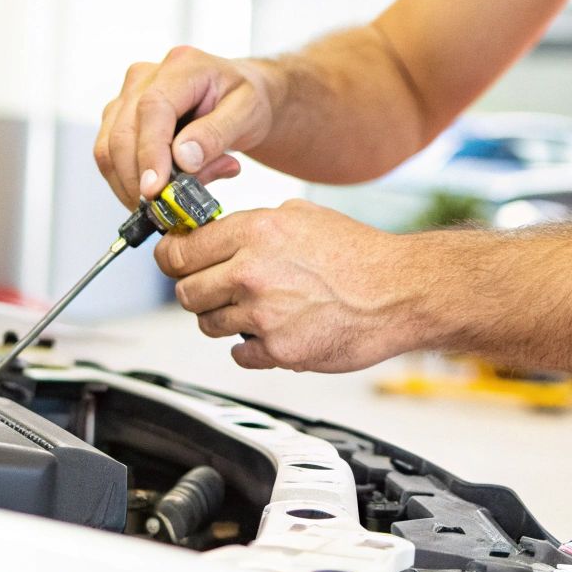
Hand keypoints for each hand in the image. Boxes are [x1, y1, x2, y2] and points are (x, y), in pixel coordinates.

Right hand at [93, 45, 279, 208]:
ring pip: (108, 149)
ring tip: (181, 195)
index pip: (152, 109)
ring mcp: (126, 98)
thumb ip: (216, 134)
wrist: (238, 97)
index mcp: (181, 66)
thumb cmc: (245, 101)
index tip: (156, 190)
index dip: (151, 152)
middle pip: (122, 133)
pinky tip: (167, 188)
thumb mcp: (248, 114)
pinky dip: (131, 184)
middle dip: (137, 180)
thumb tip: (183, 159)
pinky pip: (111, 159)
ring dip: (134, 186)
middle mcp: (144, 77)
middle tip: (167, 210)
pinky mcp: (118, 121)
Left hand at [154, 199, 424, 371]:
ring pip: (209, 325)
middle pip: (186, 292)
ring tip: (257, 310)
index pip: (179, 251)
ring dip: (225, 320)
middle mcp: (251, 272)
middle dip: (198, 292)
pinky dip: (251, 348)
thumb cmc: (358, 255)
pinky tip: (274, 332)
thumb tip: (214, 232)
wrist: (399, 292)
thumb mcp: (301, 217)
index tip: (175, 262)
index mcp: (253, 233)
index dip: (172, 258)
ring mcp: (263, 315)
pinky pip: (239, 354)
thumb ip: (253, 224)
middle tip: (217, 290)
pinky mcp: (279, 350)